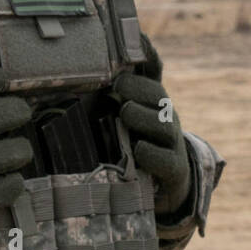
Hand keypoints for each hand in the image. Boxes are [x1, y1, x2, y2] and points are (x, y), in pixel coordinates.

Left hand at [112, 70, 190, 213]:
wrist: (162, 185)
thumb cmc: (132, 147)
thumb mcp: (118, 121)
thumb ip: (105, 100)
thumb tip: (77, 74)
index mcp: (151, 104)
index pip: (152, 78)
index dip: (143, 65)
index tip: (126, 63)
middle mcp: (164, 119)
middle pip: (159, 98)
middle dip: (140, 89)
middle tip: (119, 86)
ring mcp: (171, 144)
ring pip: (164, 125)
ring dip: (143, 116)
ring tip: (126, 112)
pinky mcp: (173, 170)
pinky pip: (167, 160)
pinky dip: (152, 153)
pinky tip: (138, 149)